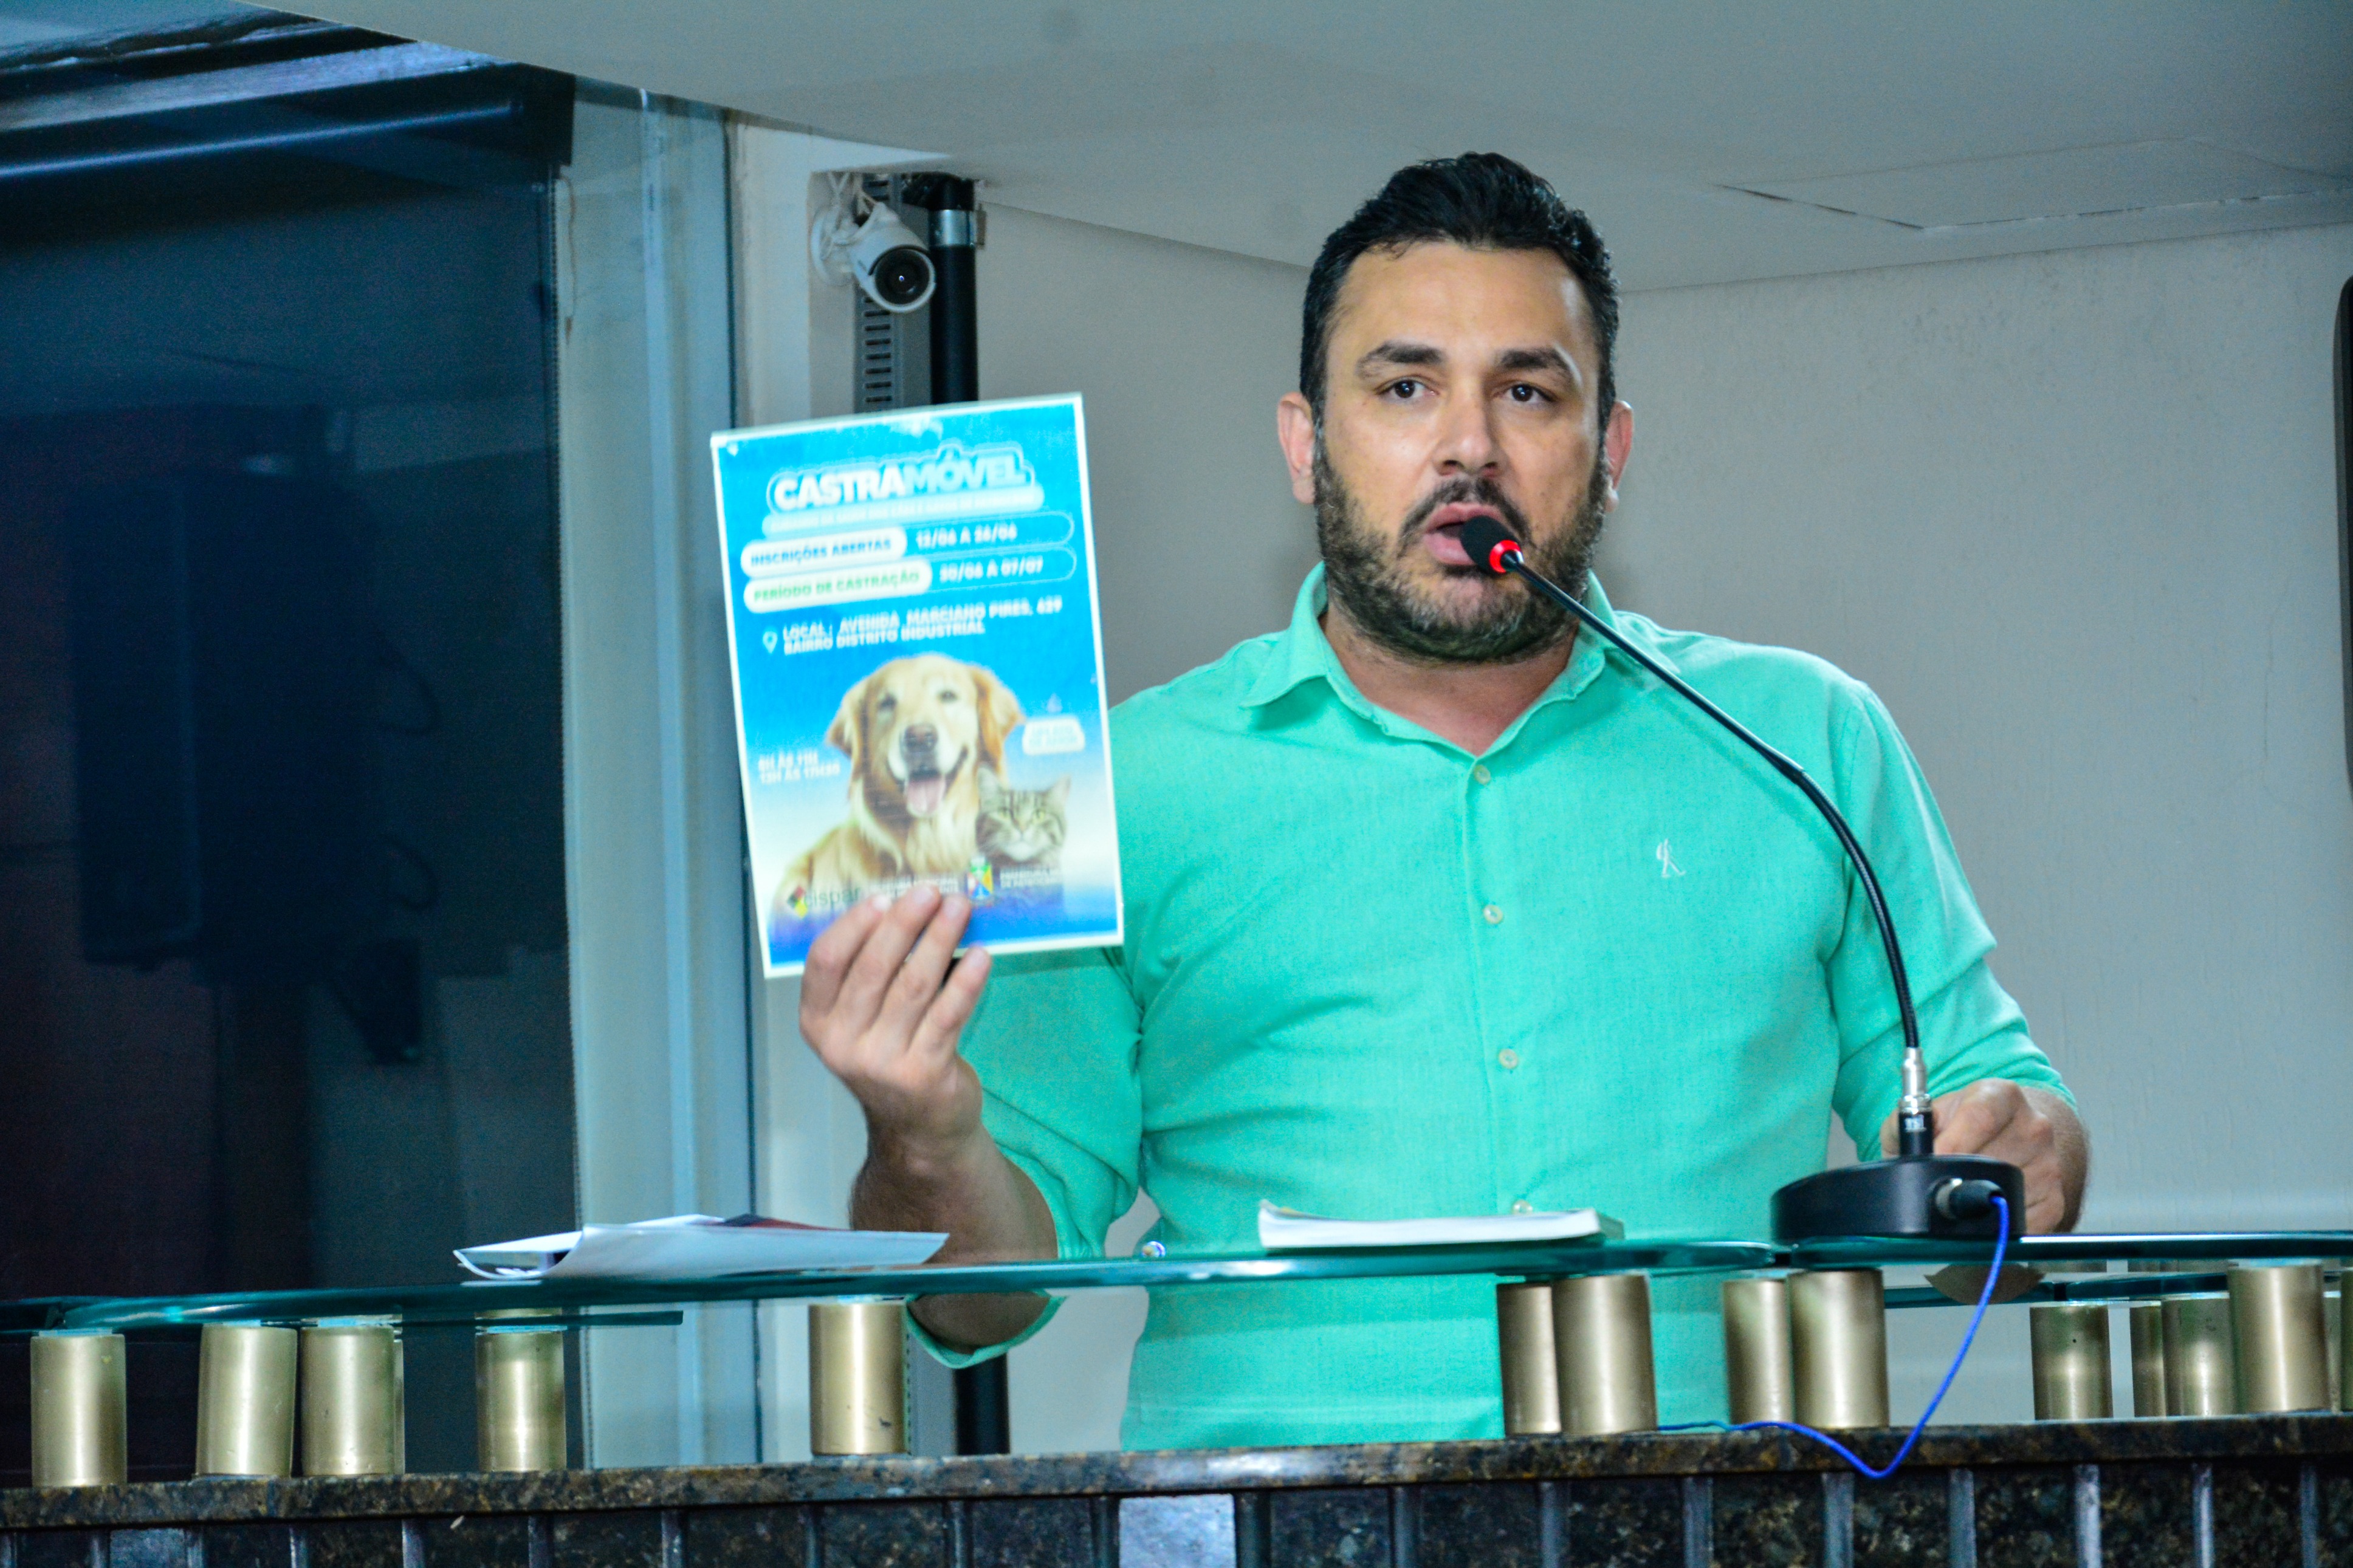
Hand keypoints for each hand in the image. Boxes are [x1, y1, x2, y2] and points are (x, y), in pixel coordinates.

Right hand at [800, 886, 993, 1164]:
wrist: (919, 1128)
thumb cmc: (892, 1055)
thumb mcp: (863, 1019)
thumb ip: (871, 972)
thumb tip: (907, 906)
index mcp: (817, 1023)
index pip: (825, 962)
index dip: (852, 925)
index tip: (882, 897)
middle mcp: (842, 1044)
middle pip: (872, 968)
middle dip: (904, 923)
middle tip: (931, 891)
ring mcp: (882, 1062)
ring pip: (913, 985)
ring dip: (940, 940)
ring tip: (960, 908)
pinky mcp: (923, 1074)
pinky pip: (948, 1015)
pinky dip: (966, 981)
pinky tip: (982, 955)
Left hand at [1879, 1079, 2086, 1233]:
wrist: (2005, 1139)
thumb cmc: (1958, 1127)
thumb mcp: (1929, 1115)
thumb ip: (1910, 1123)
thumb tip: (1908, 1149)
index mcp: (2001, 1095)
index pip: (1980, 1118)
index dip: (1953, 1144)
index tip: (1934, 1163)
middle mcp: (2034, 1126)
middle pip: (1991, 1161)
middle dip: (1958, 1179)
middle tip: (1938, 1188)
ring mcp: (2049, 1164)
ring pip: (2004, 1195)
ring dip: (1975, 1204)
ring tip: (1959, 1194)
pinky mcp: (2056, 1200)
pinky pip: (2021, 1223)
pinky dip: (1995, 1226)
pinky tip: (1981, 1214)